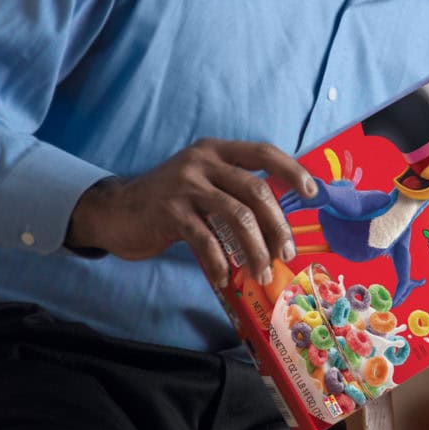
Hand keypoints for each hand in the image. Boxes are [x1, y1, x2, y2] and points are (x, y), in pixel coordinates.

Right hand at [65, 138, 317, 289]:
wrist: (115, 211)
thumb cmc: (171, 202)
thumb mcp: (204, 183)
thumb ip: (235, 191)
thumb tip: (281, 223)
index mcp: (217, 150)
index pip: (263, 152)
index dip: (292, 170)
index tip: (313, 193)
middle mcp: (203, 161)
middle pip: (256, 190)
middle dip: (278, 225)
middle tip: (288, 253)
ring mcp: (185, 185)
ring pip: (237, 216)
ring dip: (256, 249)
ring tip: (262, 273)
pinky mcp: (169, 211)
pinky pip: (205, 239)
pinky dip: (219, 262)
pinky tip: (225, 278)